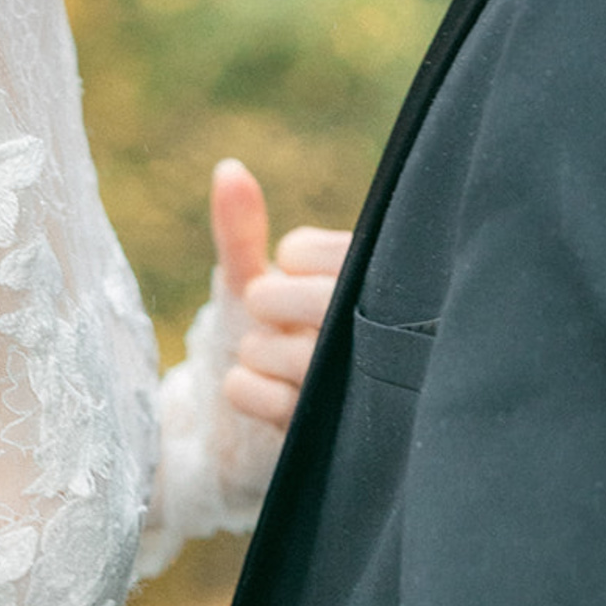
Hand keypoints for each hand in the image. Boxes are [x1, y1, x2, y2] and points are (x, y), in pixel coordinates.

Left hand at [210, 158, 352, 431]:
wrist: (233, 433)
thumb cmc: (257, 345)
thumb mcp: (248, 284)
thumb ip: (240, 230)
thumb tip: (228, 169)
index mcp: (370, 288)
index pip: (327, 253)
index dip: (294, 259)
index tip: (288, 270)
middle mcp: (377, 337)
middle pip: (321, 302)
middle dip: (272, 303)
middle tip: (266, 315)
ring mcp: (356, 391)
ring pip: (295, 356)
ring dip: (255, 352)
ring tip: (264, 358)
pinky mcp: (327, 437)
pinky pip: (273, 400)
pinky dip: (245, 390)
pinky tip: (255, 392)